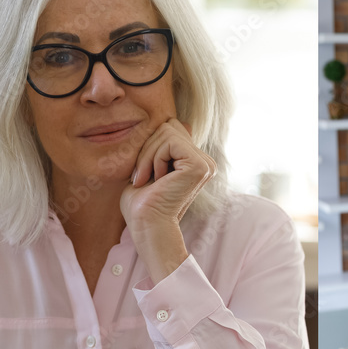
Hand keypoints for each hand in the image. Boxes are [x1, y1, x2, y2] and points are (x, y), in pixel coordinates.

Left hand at [120, 118, 215, 281]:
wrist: (147, 225)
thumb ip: (163, 145)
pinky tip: (157, 178)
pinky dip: (154, 158)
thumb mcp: (150, 166)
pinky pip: (169, 142)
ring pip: (167, 131)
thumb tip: (183, 123)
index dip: (150, 146)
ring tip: (147, 179)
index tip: (142, 174)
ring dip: (148, 155)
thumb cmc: (142, 202)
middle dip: (148, 149)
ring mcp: (205, 163)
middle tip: (142, 177)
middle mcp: (204, 162)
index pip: (170, 130)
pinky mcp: (199, 165)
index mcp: (195, 162)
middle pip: (169, 126)